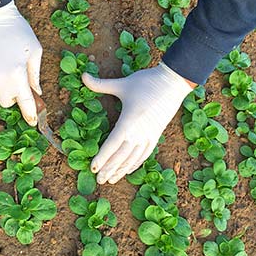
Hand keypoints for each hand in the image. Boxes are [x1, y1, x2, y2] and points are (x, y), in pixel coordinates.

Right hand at [0, 1, 41, 125]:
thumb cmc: (17, 30)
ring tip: (4, 60)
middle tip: (17, 78)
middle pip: (6, 101)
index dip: (30, 113)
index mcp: (16, 74)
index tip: (34, 122)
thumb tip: (35, 93)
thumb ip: (35, 75)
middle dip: (13, 95)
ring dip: (2, 82)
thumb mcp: (34, 51)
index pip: (24, 101)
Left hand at [82, 63, 193, 183]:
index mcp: (128, 122)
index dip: (102, 158)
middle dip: (109, 169)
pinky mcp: (157, 135)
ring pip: (133, 158)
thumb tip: (82, 75)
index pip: (112, 145)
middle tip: (98, 180)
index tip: (93, 168)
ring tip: (111, 180)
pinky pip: (145, 154)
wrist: (173, 82)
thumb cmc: (146, 82)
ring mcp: (149, 136)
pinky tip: (129, 169)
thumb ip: (100, 84)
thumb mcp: (122, 84)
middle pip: (121, 156)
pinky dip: (136, 163)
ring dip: (121, 170)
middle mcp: (139, 133)